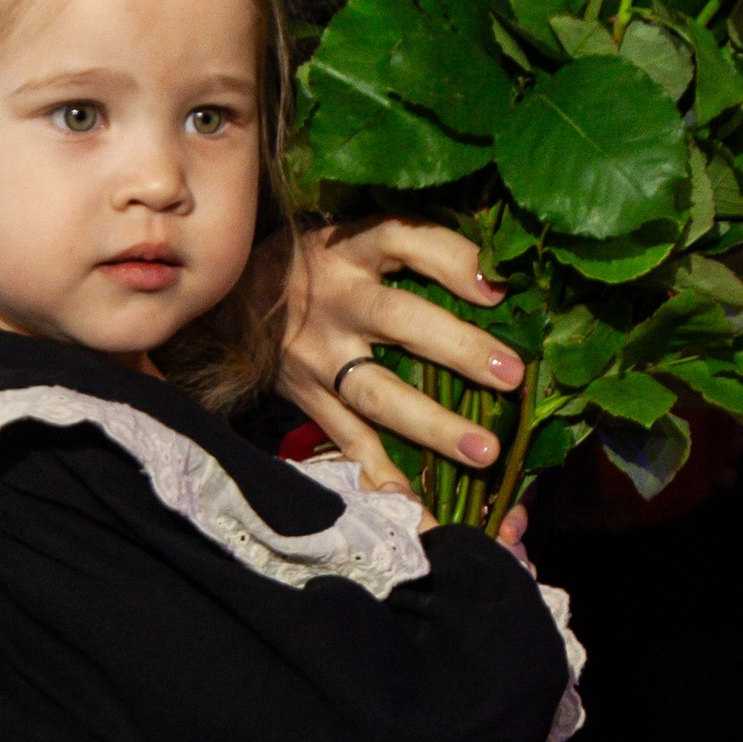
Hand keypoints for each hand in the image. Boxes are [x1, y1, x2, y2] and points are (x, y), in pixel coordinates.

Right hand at [280, 217, 524, 495]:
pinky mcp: (306, 399)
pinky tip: (415, 503)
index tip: (497, 287)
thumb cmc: (317, 263)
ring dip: (432, 425)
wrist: (230, 295)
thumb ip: (411, 249)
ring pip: (376, 393)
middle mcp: (334, 301)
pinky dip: (380, 473)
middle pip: (397, 320)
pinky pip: (348, 441)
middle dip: (457, 348)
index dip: (450, 260)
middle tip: (511, 376)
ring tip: (482, 452)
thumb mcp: (350, 237)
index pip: (402, 239)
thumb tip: (499, 270)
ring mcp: (318, 356)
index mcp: (350, 249)